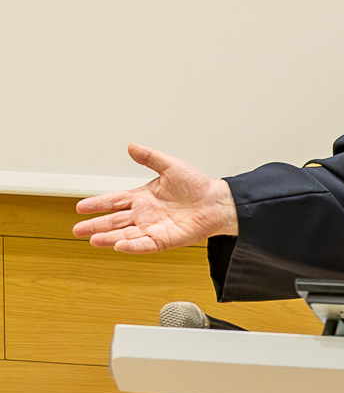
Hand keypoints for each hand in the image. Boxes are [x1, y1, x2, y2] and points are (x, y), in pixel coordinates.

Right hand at [72, 142, 237, 252]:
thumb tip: (131, 146)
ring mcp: (154, 228)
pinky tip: (119, 246)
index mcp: (143, 197)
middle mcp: (145, 214)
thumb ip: (150, 158)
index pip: (114, 201)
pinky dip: (132, 246)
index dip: (97, 204)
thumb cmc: (197, 186)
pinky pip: (145, 244)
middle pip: (115, 221)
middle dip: (96, 225)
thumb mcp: (170, 166)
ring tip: (92, 240)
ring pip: (126, 234)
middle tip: (77, 229)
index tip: (80, 208)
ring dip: (109, 238)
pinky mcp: (165, 240)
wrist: (217, 202)